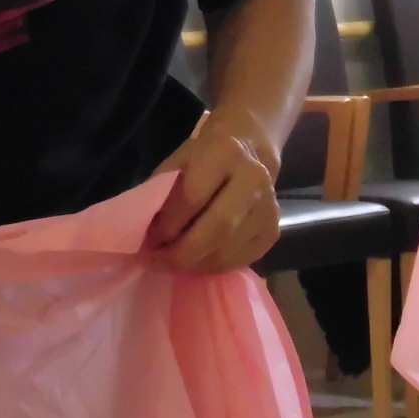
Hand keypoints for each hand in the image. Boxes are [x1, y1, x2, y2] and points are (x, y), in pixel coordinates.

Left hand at [147, 116, 280, 273]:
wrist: (249, 150)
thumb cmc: (202, 157)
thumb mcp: (177, 161)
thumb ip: (161, 192)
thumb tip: (145, 233)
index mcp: (225, 152)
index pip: (194, 196)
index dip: (169, 222)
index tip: (151, 237)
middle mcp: (254, 179)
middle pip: (217, 228)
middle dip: (182, 252)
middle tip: (158, 261)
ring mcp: (269, 208)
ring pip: (228, 250)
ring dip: (195, 264)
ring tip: (172, 263)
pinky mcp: (273, 231)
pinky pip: (239, 260)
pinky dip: (212, 267)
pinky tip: (195, 262)